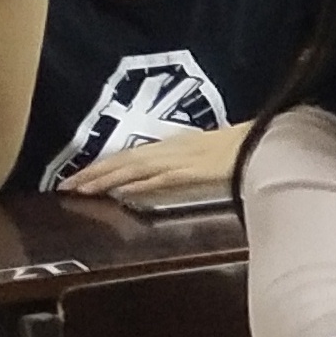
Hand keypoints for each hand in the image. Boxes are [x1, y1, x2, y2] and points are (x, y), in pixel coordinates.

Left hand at [60, 125, 244, 201]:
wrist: (269, 144)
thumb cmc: (247, 148)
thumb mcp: (214, 156)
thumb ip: (194, 165)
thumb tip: (179, 175)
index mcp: (177, 145)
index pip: (132, 155)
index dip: (106, 165)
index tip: (83, 176)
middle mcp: (173, 149)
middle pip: (125, 159)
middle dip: (94, 172)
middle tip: (66, 185)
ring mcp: (181, 159)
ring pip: (134, 167)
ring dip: (106, 179)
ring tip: (80, 189)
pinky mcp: (192, 171)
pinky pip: (159, 178)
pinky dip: (138, 185)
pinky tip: (120, 192)